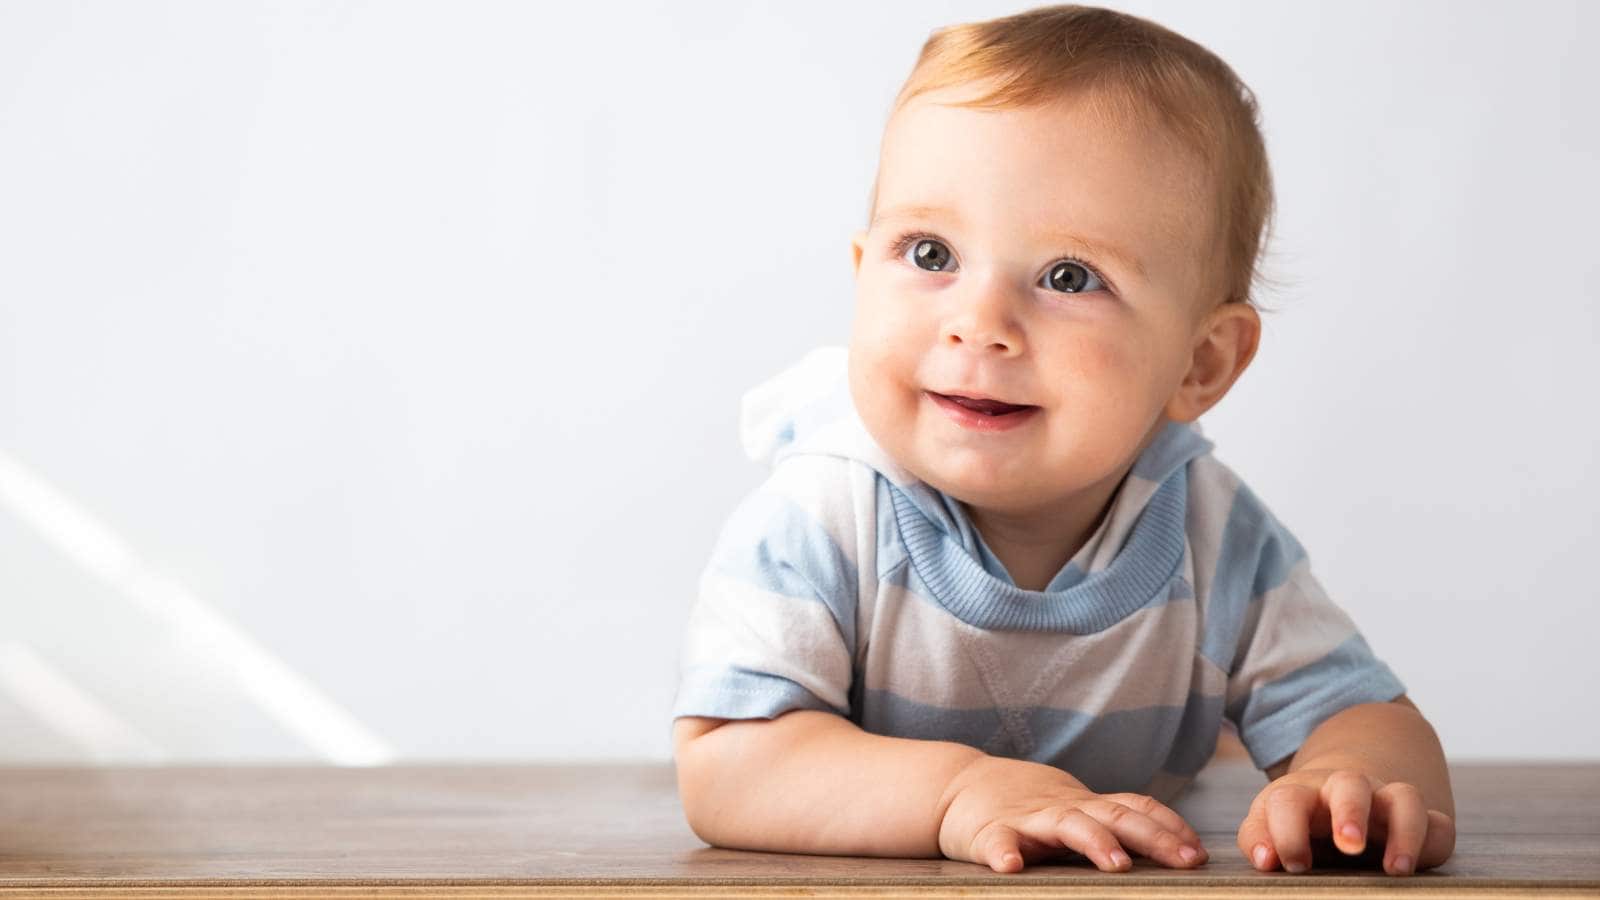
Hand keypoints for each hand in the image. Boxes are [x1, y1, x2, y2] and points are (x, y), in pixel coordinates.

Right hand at [938, 754, 1208, 872]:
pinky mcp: (989, 832)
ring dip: (1094, 842)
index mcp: (1084, 805)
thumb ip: (1109, 821)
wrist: (956, 785)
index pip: (1135, 807)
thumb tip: (1170, 847)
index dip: (1169, 827)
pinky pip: (998, 842)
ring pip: (1066, 826)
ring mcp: (1027, 819)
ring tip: (1117, 864)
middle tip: (1185, 861)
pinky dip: (1005, 853)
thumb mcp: (1071, 807)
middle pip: (1114, 817)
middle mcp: (1062, 808)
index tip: (1199, 852)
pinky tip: (1011, 868)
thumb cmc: (1024, 805)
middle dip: (1153, 838)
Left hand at [1236, 767, 1455, 875]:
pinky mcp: (1420, 823)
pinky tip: (1417, 870)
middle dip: (1351, 812)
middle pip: (1350, 784)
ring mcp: (1386, 803)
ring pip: (1405, 797)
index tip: (1288, 864)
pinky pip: (1439, 826)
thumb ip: (1259, 839)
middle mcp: (1346, 791)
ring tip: (1395, 869)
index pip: (1288, 800)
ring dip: (1404, 830)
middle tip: (1349, 846)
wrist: (1338, 801)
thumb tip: (1266, 860)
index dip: (1286, 831)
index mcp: (1302, 793)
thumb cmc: (1298, 822)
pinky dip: (1432, 843)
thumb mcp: (1269, 825)